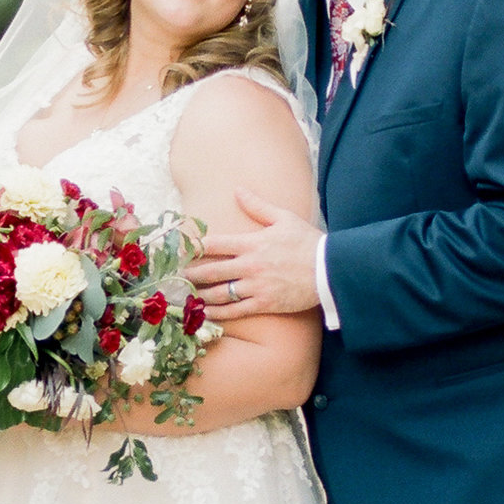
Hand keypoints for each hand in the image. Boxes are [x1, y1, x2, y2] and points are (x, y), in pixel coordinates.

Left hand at [183, 193, 320, 320]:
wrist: (330, 270)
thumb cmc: (308, 242)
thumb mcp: (284, 218)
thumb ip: (257, 206)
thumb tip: (237, 190)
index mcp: (251, 243)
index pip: (213, 244)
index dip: (193, 247)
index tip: (178, 250)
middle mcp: (249, 266)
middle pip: (210, 271)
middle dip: (190, 275)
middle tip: (174, 277)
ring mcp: (255, 287)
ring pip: (219, 294)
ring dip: (199, 296)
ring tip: (185, 297)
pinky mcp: (264, 304)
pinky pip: (235, 311)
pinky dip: (217, 314)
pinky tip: (205, 314)